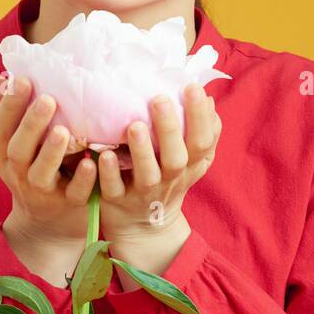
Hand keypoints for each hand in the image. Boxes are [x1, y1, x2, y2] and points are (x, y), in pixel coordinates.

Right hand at [0, 74, 97, 246]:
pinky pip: (74, 193)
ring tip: (64, 130)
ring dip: (52, 152)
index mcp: (5, 154)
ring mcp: (42, 191)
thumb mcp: (15, 145)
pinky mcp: (68, 205)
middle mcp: (19, 173)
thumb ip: (8, 113)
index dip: (8, 106)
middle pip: (18, 149)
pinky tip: (90, 163)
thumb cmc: (34, 170)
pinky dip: (81, 179)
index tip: (23, 80)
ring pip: (42, 173)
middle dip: (31, 124)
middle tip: (48, 99)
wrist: (48, 224)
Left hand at [96, 82, 220, 245]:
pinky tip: (106, 154)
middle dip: (170, 129)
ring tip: (135, 125)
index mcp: (190, 164)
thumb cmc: (169, 180)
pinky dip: (111, 172)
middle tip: (160, 99)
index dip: (199, 116)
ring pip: (147, 174)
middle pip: (176, 157)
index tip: (192, 87)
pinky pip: (115, 188)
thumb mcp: (192, 160)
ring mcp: (144, 191)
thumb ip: (203, 131)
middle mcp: (171, 178)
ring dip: (142, 150)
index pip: (202, 141)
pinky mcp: (118, 200)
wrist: (145, 226)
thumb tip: (207, 98)